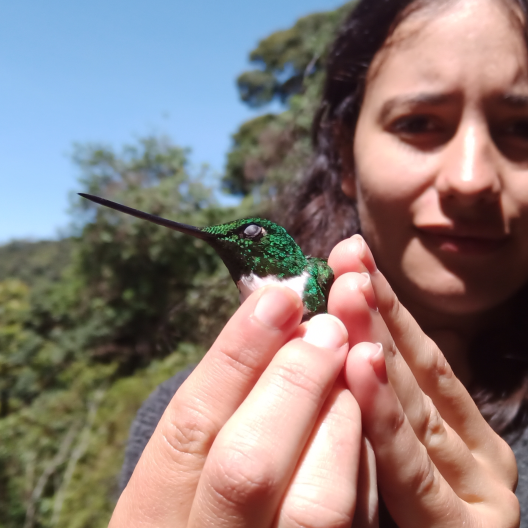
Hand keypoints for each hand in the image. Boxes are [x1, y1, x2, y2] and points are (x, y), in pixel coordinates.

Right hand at [109, 285, 363, 527]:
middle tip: (327, 325)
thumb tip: (277, 321)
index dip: (237, 354)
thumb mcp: (187, 465)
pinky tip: (360, 414)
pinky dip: (362, 461)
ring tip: (353, 362)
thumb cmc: (200, 499)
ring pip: (316, 505)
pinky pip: (356, 522)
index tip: (277, 297)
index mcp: (149, 514)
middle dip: (294, 381)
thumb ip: (222, 407)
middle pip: (248, 467)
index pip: (190, 426)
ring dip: (341, 417)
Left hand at [328, 235, 519, 526]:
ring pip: (415, 407)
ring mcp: (476, 496)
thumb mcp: (390, 450)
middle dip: (376, 313)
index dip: (385, 304)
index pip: (417, 356)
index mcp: (457, 436)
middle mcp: (474, 459)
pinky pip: (409, 473)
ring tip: (350, 288)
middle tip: (346, 258)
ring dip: (379, 342)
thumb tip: (328, 334)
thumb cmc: (407, 514)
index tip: (350, 254)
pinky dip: (385, 417)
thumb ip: (367, 403)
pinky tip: (362, 363)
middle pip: (413, 372)